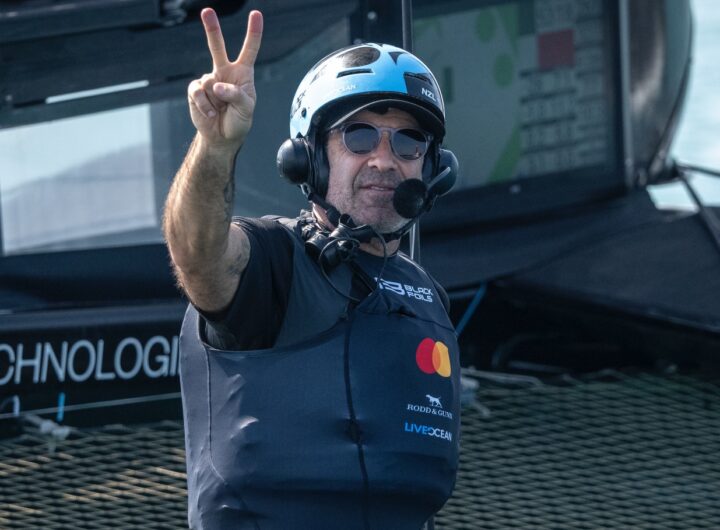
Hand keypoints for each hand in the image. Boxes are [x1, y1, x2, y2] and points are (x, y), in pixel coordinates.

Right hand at [188, 8, 262, 149]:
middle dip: (212, 29)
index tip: (256, 14)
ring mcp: (209, 80)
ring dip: (216, 101)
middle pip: (217, 47)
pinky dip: (204, 105)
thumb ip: (236, 95)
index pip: (249, 50)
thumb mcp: (247, 109)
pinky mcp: (196, 90)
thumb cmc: (239, 121)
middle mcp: (225, 72)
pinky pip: (198, 92)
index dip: (253, 33)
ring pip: (210, 83)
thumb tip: (217, 85)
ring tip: (220, 111)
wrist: (222, 137)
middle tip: (207, 11)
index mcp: (243, 74)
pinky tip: (210, 114)